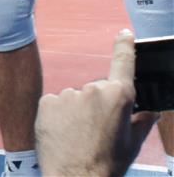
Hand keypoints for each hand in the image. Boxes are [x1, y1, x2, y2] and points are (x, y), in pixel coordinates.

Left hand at [35, 29, 158, 176]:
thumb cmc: (107, 164)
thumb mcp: (132, 143)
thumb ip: (142, 120)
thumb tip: (151, 110)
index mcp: (118, 96)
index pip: (123, 62)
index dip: (124, 46)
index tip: (124, 33)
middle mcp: (92, 89)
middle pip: (96, 90)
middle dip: (98, 105)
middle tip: (97, 131)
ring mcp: (67, 94)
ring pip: (75, 98)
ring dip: (77, 112)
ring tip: (78, 137)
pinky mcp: (46, 101)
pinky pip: (56, 104)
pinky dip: (59, 116)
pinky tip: (63, 134)